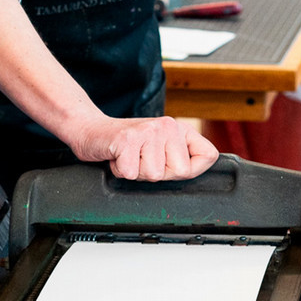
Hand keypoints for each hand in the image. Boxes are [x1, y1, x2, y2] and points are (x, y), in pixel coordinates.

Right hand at [70, 115, 219, 180]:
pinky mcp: (128, 139)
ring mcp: (148, 131)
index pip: (208, 155)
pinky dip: (120, 171)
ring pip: (154, 175)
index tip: (169, 163)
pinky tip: (117, 156)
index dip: (191, 170)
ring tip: (129, 157)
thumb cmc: (127, 145)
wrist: (91, 131)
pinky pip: (131, 174)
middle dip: (158, 174)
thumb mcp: (160, 149)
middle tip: (141, 159)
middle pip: (179, 172)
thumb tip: (210, 161)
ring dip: (137, 173)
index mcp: (179, 129)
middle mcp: (167, 125)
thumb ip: (183, 158)